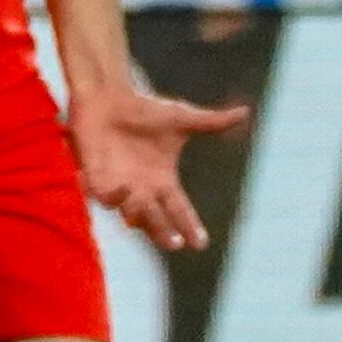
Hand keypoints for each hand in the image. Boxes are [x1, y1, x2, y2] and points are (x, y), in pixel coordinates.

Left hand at [70, 79, 248, 252]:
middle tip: (173, 243)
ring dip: (136, 215)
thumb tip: (245, 112)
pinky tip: (122, 189)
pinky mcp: (95, 177)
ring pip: (128, 212)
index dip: (190, 226)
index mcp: (163, 181)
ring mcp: (118, 186)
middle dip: (163, 232)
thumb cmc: (143, 110)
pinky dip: (110, 196)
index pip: (180, 210)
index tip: (201, 244)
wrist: (109, 98)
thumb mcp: (180, 118)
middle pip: (155, 219)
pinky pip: (102, 195)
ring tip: (143, 217)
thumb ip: (211, 122)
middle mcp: (142, 190)